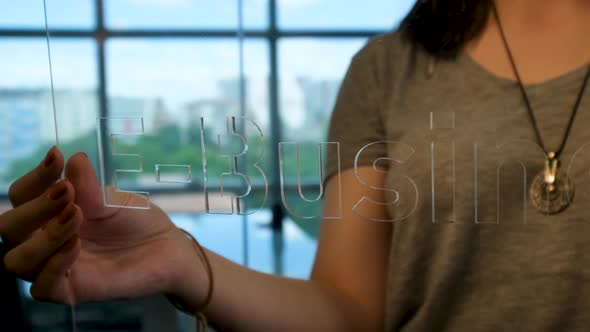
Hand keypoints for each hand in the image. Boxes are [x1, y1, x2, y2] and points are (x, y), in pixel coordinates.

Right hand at [2, 148, 204, 304]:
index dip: (35, 177)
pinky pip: (43, 287)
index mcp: (49, 213)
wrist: (168, 247)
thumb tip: (73, 158)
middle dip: (33, 208)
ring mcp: (55, 267)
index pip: (21, 195)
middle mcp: (43, 240)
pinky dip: (55, 265)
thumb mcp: (113, 199)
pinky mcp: (71, 291)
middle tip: (67, 192)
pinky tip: (76, 245)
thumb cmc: (136, 221)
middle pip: (9, 228)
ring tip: (75, 215)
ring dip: (43, 237)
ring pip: (18, 260)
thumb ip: (89, 185)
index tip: (57, 157)